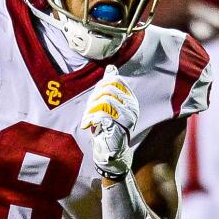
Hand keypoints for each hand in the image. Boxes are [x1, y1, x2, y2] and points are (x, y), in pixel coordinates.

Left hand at [82, 65, 138, 179]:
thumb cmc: (108, 127)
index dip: (100, 86)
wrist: (111, 151)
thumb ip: (110, 87)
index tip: (93, 98)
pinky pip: (103, 115)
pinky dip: (91, 119)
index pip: (114, 81)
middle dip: (93, 99)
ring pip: (105, 101)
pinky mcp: (120, 128)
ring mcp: (128, 118)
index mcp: (130, 99)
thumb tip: (111, 67)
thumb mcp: (107, 104)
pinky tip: (88, 124)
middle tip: (87, 110)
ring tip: (86, 119)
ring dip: (90, 110)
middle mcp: (132, 107)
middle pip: (108, 89)